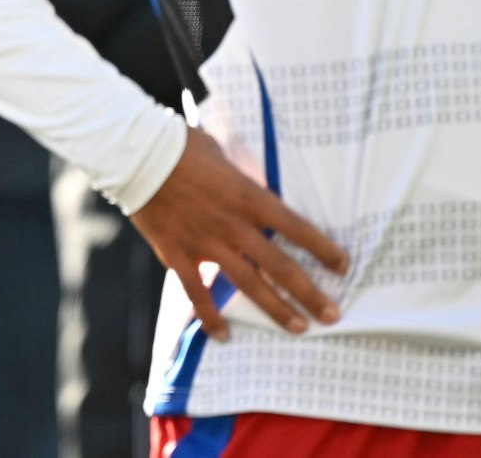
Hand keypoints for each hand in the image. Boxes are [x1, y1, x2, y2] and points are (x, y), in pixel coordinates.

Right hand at [129, 127, 348, 339]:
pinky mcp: (179, 255)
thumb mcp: (221, 155)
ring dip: (275, 308)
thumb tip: (253, 188)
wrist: (138, 155)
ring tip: (298, 328)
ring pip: (248, 284)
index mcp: (248, 196)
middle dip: (309, 293)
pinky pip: (198, 293)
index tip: (342, 266)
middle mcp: (233, 224)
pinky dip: (210, 316)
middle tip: (332, 315)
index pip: (295, 227)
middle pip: (279, 265)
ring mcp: (206, 243)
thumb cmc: (181, 145)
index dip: (322, 248)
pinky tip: (223, 336)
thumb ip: (240, 179)